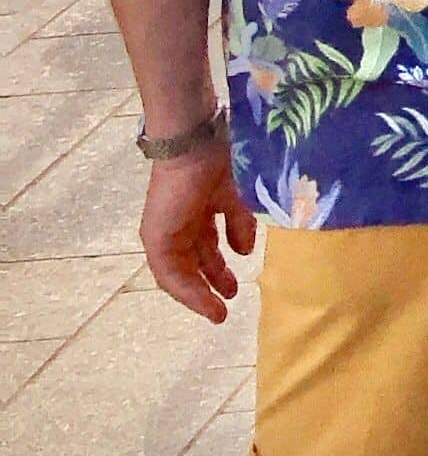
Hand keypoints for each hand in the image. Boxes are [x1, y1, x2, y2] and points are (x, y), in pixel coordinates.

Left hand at [141, 143, 250, 323]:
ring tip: (216, 310)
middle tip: (230, 301)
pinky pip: (169, 273)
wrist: (194, 145)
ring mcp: (164, 234)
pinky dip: (185, 289)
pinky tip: (203, 299)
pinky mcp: (156, 239)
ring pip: (180, 273)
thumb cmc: (221, 162)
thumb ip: (239, 225)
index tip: (237, 289)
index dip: (221, 270)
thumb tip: (243, 252)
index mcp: (200, 212)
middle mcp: (179, 226)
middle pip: (194, 263)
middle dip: (212, 284)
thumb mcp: (237, 198)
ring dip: (198, 293)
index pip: (206, 249)